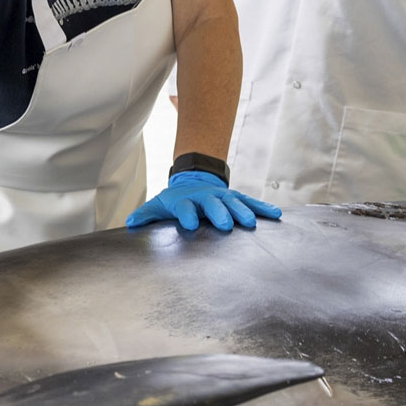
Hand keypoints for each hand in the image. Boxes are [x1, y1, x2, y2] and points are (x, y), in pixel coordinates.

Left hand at [125, 172, 280, 231]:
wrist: (193, 181)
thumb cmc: (176, 199)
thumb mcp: (159, 204)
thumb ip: (146, 214)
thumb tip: (129, 224)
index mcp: (187, 201)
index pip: (185, 207)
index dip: (187, 215)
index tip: (190, 225)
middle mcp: (207, 198)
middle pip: (214, 205)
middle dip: (220, 214)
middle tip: (226, 225)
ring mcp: (224, 197)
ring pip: (235, 203)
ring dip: (243, 212)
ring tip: (252, 223)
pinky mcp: (237, 199)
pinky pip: (252, 203)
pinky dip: (263, 208)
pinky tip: (276, 215)